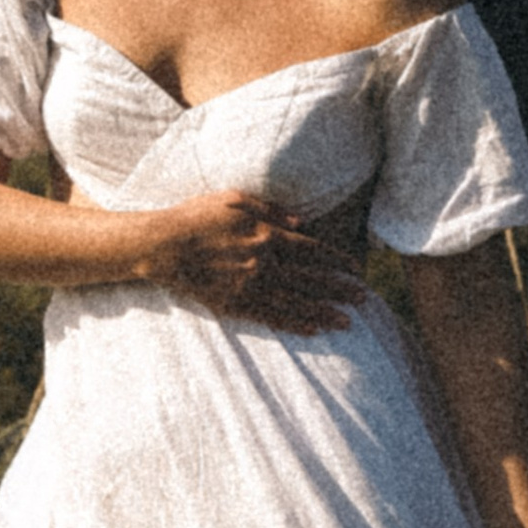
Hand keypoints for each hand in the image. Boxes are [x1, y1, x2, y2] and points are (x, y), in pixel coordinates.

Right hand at [154, 192, 364, 331]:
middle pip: (311, 278)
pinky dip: (293, 323)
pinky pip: (270, 315)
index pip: (312, 250)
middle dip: (340, 289)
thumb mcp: (235, 199)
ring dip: (324, 312)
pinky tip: (312, 329)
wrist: (163, 245)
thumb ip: (271, 209)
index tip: (356, 269)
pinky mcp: (234, 303)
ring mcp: (250, 285)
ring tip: (347, 322)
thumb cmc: (197, 216)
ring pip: (295, 301)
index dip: (337, 260)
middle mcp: (264, 262)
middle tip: (365, 299)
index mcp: (266, 234)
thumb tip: (301, 223)